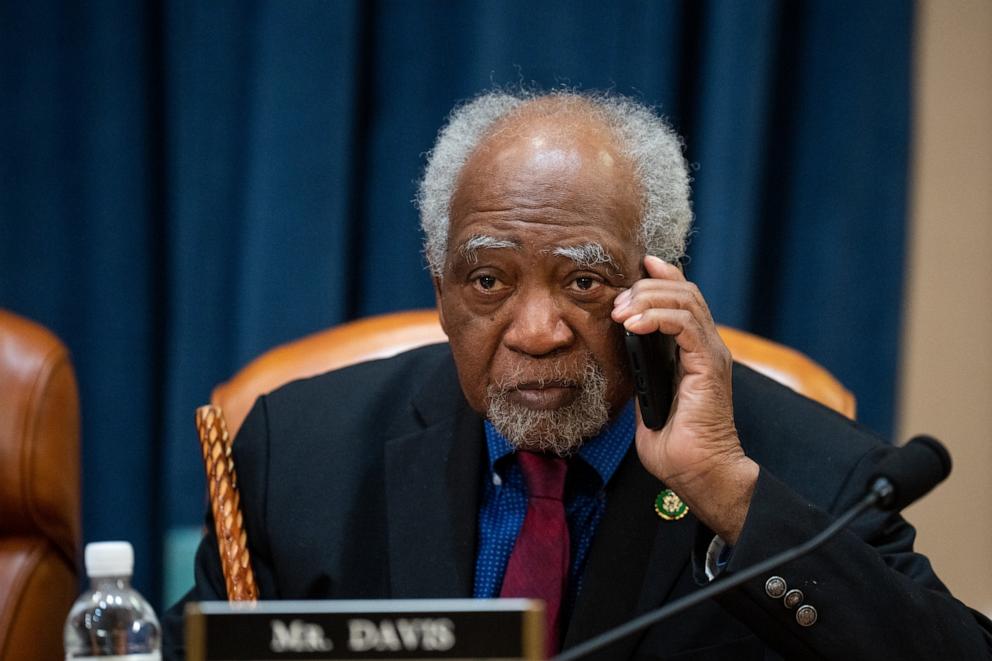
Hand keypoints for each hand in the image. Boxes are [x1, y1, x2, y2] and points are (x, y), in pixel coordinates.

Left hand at [612, 256, 757, 543]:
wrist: (699, 474)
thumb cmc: (676, 447)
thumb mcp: (648, 401)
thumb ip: (642, 374)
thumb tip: (626, 356)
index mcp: (694, 353)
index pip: (684, 299)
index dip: (661, 277)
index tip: (635, 267)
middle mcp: (707, 348)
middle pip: (684, 292)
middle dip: (646, 287)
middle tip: (616, 300)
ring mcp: (711, 354)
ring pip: (686, 300)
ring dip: (647, 298)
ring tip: (620, 311)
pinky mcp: (709, 365)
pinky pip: (685, 324)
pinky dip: (656, 316)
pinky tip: (632, 324)